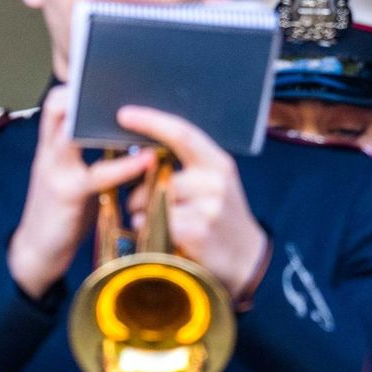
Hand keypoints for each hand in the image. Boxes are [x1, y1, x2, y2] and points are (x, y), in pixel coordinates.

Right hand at [7, 87, 155, 298]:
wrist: (36, 254)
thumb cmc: (64, 213)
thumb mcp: (76, 177)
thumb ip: (95, 155)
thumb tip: (130, 133)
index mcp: (52, 145)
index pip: (56, 101)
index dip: (76, 85)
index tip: (107, 75)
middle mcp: (49, 151)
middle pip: (58, 104)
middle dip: (85, 89)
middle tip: (125, 81)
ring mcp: (54, 170)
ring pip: (73, 130)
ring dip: (107, 119)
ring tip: (143, 113)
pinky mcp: (67, 194)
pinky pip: (98, 173)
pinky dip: (126, 165)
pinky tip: (147, 159)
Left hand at [116, 105, 267, 297]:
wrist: (246, 256)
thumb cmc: (222, 216)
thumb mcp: (213, 183)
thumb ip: (187, 167)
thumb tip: (143, 154)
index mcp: (217, 162)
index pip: (182, 133)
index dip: (151, 122)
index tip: (125, 114)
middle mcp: (216, 181)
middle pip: (160, 173)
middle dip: (138, 188)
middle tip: (135, 199)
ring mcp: (209, 207)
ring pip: (155, 199)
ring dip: (142, 211)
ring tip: (152, 220)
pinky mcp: (199, 231)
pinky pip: (158, 222)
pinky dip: (149, 228)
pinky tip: (159, 234)